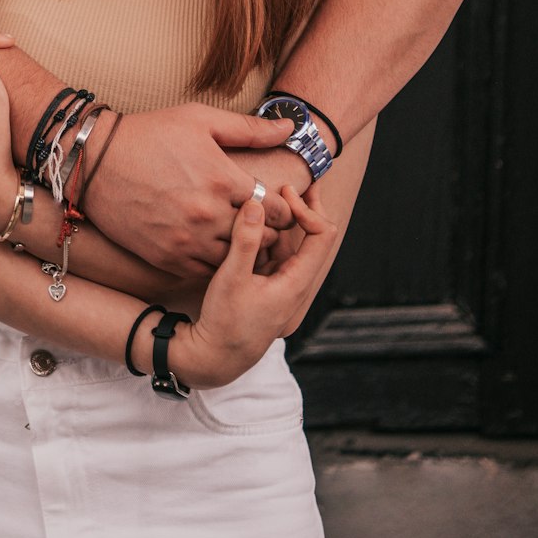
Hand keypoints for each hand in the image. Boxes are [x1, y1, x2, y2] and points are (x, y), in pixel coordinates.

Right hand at [82, 103, 295, 275]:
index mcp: (223, 180)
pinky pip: (207, 273)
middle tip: (262, 223)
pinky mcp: (167, 258)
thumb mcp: (200, 119)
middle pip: (262, 239)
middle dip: (267, 232)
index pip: (276, 210)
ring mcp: (188, 241)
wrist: (94, 162)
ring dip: (243, 251)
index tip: (274, 204)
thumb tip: (291, 128)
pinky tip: (212, 247)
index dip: (282, 209)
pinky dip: (215, 264)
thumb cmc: (149, 134)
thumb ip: (248, 128)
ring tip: (238, 238)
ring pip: (236, 260)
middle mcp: (209, 215)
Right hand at [173, 185, 336, 388]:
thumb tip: (255, 202)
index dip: (308, 209)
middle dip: (306, 208)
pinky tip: (251, 223)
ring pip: (291, 245)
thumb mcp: (232, 278)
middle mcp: (296, 284)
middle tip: (300, 180)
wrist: (215, 357)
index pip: (322, 236)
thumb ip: (244, 240)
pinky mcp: (267, 287)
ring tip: (268, 197)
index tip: (284, 193)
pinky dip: (267, 236)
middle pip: (314, 238)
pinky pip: (274, 255)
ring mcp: (282, 285)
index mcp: (296, 283)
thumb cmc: (225, 322)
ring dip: (282, 222)